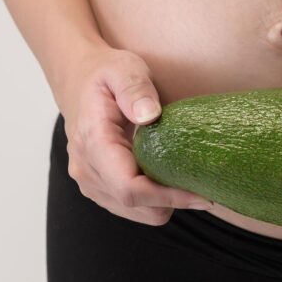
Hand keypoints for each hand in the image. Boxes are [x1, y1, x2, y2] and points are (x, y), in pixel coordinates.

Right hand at [53, 44, 214, 224]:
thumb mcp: (123, 69)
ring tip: (185, 176)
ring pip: (136, 213)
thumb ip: (136, 89)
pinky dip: (153, 200)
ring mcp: (89, 182)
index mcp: (93, 142)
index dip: (168, 197)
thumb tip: (150, 115)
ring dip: (164, 202)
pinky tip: (166, 175)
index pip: (129, 188)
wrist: (78, 80)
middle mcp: (86, 169)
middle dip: (173, 201)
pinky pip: (131, 208)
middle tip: (203, 181)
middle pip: (137, 207)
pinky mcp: (98, 188)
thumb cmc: (105, 73)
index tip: (201, 195)